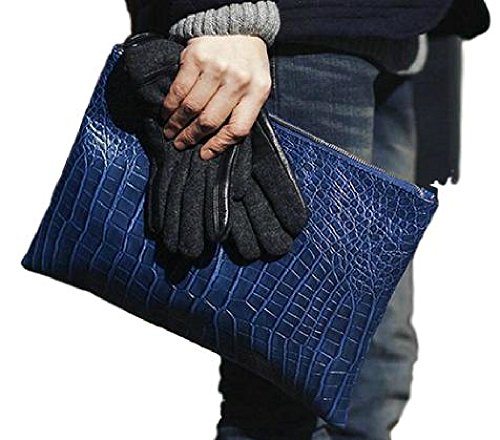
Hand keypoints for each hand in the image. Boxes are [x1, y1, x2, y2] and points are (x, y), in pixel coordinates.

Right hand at [161, 34, 271, 160]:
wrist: (239, 28)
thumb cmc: (248, 64)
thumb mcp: (257, 87)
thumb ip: (244, 112)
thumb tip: (218, 143)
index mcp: (257, 92)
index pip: (237, 129)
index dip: (218, 145)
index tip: (204, 153)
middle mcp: (238, 81)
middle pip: (210, 120)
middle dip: (191, 137)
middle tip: (180, 143)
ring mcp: (216, 68)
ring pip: (191, 107)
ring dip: (177, 124)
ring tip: (170, 132)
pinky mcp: (196, 57)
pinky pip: (179, 89)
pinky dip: (170, 105)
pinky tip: (167, 112)